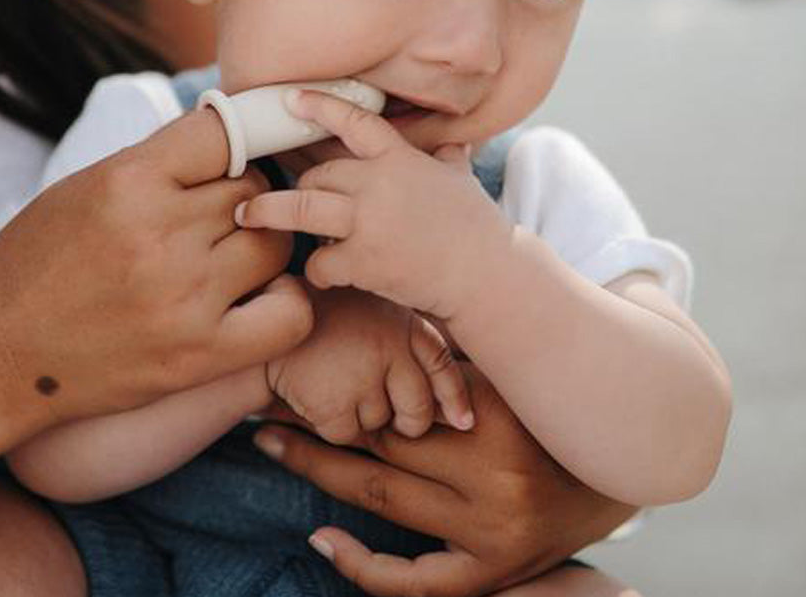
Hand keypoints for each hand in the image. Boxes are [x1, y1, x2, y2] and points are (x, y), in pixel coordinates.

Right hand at [0, 107, 312, 428]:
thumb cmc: (38, 261)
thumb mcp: (85, 186)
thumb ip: (159, 162)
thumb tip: (234, 134)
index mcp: (125, 183)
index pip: (224, 131)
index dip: (232, 140)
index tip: (227, 156)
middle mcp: (159, 237)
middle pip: (251, 189)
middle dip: (241, 194)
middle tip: (214, 216)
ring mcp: (183, 299)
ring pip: (273, 243)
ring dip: (260, 244)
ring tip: (229, 255)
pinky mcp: (198, 356)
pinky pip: (289, 315)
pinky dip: (284, 301)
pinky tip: (256, 296)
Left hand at [237, 89, 511, 319]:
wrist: (491, 277)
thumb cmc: (477, 228)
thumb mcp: (461, 179)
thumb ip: (447, 158)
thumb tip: (455, 143)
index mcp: (400, 159)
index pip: (354, 122)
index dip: (320, 106)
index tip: (289, 97)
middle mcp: (380, 183)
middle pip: (317, 174)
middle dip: (302, 185)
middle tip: (283, 195)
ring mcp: (369, 221)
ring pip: (300, 208)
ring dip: (269, 212)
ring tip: (246, 216)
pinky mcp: (364, 261)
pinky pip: (321, 261)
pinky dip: (319, 270)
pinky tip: (326, 274)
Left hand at [254, 365, 636, 596]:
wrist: (615, 472)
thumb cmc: (545, 405)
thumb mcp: (505, 367)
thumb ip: (447, 351)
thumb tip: (374, 311)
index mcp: (498, 415)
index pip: (399, 396)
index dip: (341, 380)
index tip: (294, 360)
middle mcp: (495, 477)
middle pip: (383, 444)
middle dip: (318, 421)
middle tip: (266, 400)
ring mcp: (493, 536)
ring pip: (384, 500)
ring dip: (320, 469)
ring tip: (271, 443)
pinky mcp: (493, 575)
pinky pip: (417, 582)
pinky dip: (364, 565)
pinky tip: (320, 537)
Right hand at [267, 287, 472, 442]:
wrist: (262, 307)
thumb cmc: (322, 311)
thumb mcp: (373, 310)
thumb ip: (408, 344)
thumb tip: (454, 407)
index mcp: (403, 322)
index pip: (444, 368)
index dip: (454, 399)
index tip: (462, 423)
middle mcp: (391, 348)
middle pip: (417, 413)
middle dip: (404, 420)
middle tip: (376, 400)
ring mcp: (362, 377)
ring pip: (378, 425)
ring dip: (358, 413)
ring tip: (333, 375)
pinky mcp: (333, 403)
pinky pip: (345, 434)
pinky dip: (328, 421)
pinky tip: (314, 388)